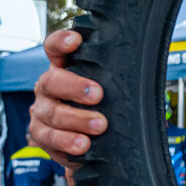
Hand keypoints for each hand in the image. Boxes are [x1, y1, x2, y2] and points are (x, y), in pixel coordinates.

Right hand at [29, 29, 107, 167]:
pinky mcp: (41, 135)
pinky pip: (50, 138)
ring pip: (53, 113)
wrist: (88, 145)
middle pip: (52, 81)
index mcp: (62, 69)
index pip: (55, 48)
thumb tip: (145, 70)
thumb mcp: (106, 90)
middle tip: (98, 95)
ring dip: (77, 119)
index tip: (75, 41)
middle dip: (75, 87)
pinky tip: (82, 144)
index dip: (61, 42)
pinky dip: (67, 142)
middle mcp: (48, 87)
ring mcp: (42, 111)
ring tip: (99, 125)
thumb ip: (112, 77)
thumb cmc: (99, 108)